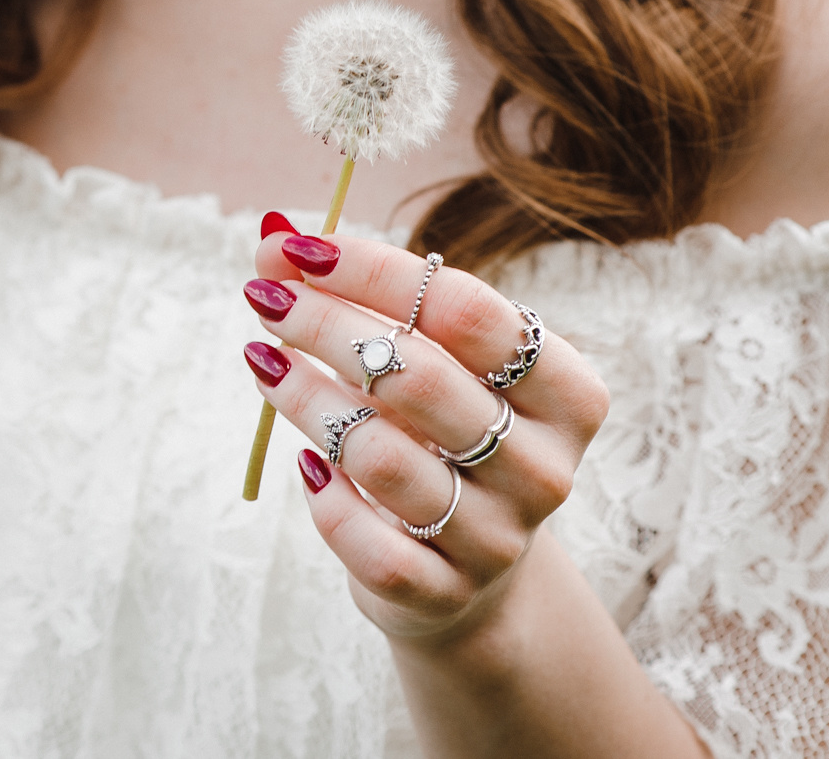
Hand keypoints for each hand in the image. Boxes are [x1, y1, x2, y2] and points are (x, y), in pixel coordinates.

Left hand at [245, 227, 610, 644]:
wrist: (471, 576)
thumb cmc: (443, 437)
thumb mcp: (431, 363)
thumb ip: (363, 299)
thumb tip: (270, 236)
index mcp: (566, 392)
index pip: (466, 310)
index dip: (372, 271)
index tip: (296, 249)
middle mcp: (544, 467)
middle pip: (420, 377)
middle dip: (326, 324)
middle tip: (263, 297)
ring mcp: (498, 538)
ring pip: (384, 458)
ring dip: (308, 399)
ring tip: (264, 364)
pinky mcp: (443, 593)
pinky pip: (370, 543)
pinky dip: (326, 497)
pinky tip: (304, 460)